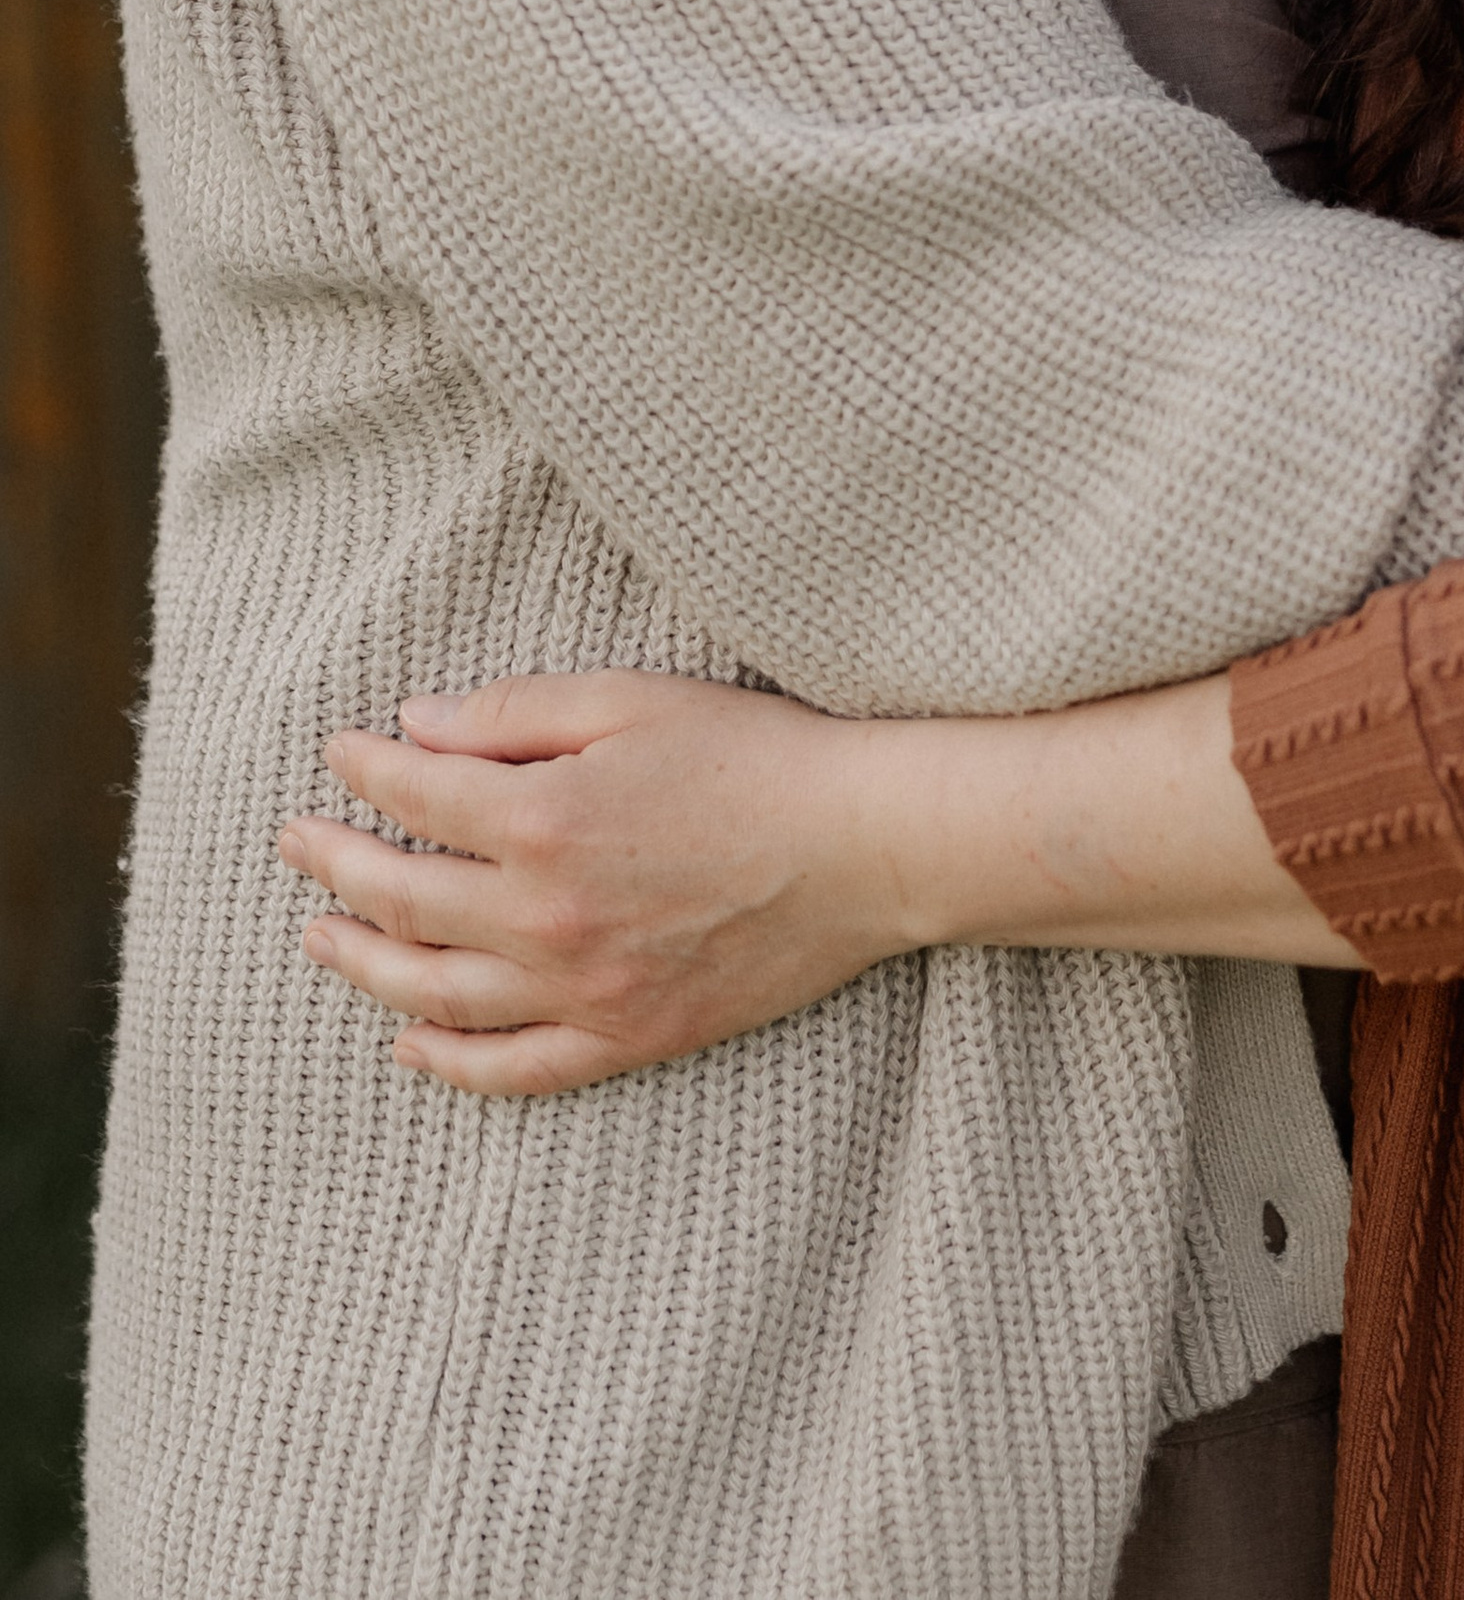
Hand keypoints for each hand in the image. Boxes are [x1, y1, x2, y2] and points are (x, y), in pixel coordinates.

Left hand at [281, 672, 923, 1097]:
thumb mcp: (633, 700)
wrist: (862, 846)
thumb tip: (416, 725)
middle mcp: (546, 916)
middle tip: (296, 844)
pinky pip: (515, 1067)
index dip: (365, 770)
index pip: (417, 796)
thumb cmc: (755, 756)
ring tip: (322, 939)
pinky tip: (411, 1041)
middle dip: (337, 864)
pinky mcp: (628, 1038)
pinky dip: (450, 1061)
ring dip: (365, 964)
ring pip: (436, 993)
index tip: (339, 754)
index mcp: (544, 819)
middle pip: (405, 899)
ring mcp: (583, 989)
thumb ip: (517, 712)